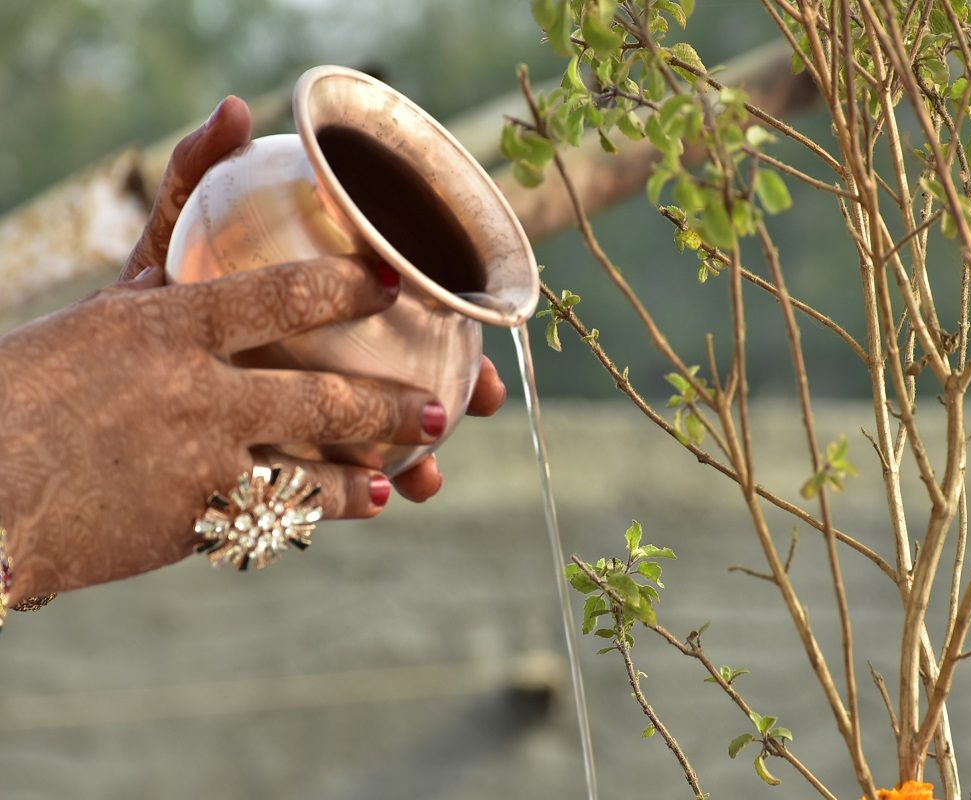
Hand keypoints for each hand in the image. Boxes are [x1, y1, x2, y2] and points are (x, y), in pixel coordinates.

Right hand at [0, 256, 442, 601]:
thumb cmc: (38, 383)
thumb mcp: (110, 300)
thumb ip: (181, 222)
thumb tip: (233, 116)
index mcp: (167, 325)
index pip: (282, 297)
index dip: (350, 288)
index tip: (395, 284)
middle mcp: (189, 392)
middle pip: (320, 398)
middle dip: (390, 407)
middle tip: (443, 412)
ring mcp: (192, 462)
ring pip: (310, 470)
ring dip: (368, 474)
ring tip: (411, 477)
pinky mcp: (184, 521)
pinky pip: (274, 518)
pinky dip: (323, 511)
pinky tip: (363, 505)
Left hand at [122, 96, 507, 503]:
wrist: (99, 378)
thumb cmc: (144, 298)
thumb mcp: (169, 236)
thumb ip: (196, 174)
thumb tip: (236, 109)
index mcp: (321, 308)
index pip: (405, 306)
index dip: (453, 313)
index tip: (480, 327)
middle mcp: (328, 358)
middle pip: (411, 372)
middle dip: (457, 388)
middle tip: (483, 398)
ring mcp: (310, 415)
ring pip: (381, 436)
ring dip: (418, 458)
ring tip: (430, 478)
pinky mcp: (283, 464)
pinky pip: (330, 482)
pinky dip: (357, 494)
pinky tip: (377, 499)